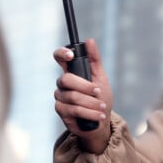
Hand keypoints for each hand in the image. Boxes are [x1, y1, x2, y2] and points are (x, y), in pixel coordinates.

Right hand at [52, 39, 113, 153]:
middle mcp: (63, 83)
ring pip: (72, 96)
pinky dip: (89, 113)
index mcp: (72, 72)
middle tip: (99, 92)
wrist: (100, 122)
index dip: (62, 53)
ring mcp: (60, 97)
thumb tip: (90, 40)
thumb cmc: (101, 98)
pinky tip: (98, 116)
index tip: (71, 55)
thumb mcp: (101, 78)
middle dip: (86, 86)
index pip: (60, 57)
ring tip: (102, 107)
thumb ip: (95, 60)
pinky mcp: (61, 111)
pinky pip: (74, 110)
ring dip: (91, 103)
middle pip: (66, 79)